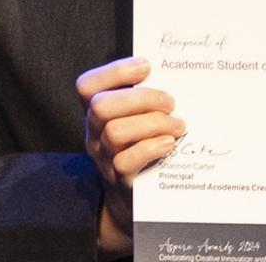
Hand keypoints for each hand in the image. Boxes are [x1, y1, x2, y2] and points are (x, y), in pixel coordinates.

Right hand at [76, 56, 185, 259]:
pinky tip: (169, 143)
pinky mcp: (120, 181)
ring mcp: (103, 159)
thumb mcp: (134, 119)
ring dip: (153, 123)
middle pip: (101, 107)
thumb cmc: (140, 145)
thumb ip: (143, 98)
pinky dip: (151, 148)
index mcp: (95, 112)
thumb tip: (171, 74)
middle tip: (170, 102)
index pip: (87, 86)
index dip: (115, 72)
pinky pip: (126, 162)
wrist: (136, 199)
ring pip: (115, 133)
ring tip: (178, 125)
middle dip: (141, 98)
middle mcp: (93, 133)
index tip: (146, 66)